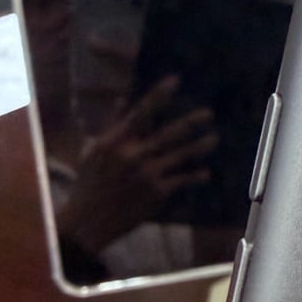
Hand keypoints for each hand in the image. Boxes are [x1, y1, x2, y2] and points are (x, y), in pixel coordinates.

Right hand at [56, 77, 218, 253]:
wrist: (88, 222)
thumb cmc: (89, 184)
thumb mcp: (94, 151)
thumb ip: (113, 124)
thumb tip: (122, 99)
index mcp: (115, 142)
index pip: (141, 112)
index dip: (159, 95)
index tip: (176, 80)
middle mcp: (133, 156)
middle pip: (168, 133)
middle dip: (190, 122)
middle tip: (209, 113)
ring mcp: (147, 175)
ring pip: (180, 156)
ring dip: (199, 147)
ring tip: (214, 139)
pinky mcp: (157, 193)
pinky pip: (181, 181)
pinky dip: (194, 177)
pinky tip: (205, 174)